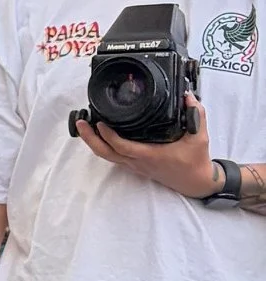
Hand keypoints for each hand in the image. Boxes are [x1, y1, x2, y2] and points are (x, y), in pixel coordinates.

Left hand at [75, 98, 215, 197]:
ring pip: (108, 156)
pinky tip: (100, 134)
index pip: (123, 147)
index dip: (109, 136)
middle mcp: (138, 162)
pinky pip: (114, 156)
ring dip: (94, 142)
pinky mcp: (135, 166)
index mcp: (150, 155)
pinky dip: (103, 146)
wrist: (195, 182)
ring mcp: (135, 165)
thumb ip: (197, 115)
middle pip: (106, 153)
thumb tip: (188, 97)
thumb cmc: (195, 161)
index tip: (100, 122)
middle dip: (90, 139)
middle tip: (81, 122)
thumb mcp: (200, 137)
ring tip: (85, 126)